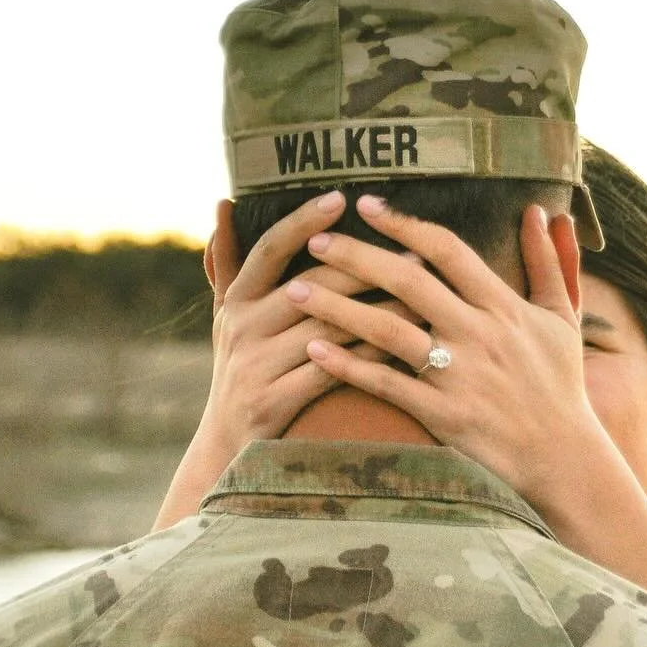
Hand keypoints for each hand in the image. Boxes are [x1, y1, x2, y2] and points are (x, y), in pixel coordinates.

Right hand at [153, 191, 383, 525]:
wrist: (226, 448)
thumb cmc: (240, 369)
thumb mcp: (227, 317)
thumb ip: (228, 264)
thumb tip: (222, 203)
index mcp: (235, 302)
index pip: (269, 250)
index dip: (302, 222)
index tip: (341, 198)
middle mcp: (241, 329)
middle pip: (310, 286)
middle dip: (366, 267)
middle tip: (414, 253)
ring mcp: (255, 366)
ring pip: (329, 329)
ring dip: (381, 310)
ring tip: (425, 297)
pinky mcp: (274, 402)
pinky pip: (332, 372)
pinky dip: (371, 357)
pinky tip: (406, 346)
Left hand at [287, 195, 607, 509]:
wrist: (563, 458)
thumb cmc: (560, 385)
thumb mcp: (563, 318)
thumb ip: (550, 262)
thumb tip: (544, 211)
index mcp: (503, 306)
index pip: (446, 251)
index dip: (404, 224)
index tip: (366, 206)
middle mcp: (478, 334)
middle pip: (407, 283)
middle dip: (356, 257)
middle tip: (314, 239)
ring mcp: (458, 376)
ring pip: (387, 331)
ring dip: (337, 308)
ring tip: (294, 291)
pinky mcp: (442, 414)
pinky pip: (385, 385)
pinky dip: (348, 366)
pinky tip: (314, 349)